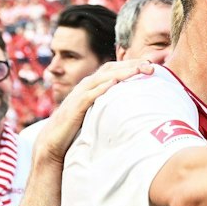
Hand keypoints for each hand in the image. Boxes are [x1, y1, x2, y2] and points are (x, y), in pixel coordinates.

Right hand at [35, 61, 152, 163]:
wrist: (54, 140)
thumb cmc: (77, 127)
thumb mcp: (98, 112)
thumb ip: (110, 105)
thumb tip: (133, 106)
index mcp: (93, 85)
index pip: (115, 69)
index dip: (132, 65)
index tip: (151, 66)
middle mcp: (86, 85)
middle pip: (111, 69)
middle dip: (131, 65)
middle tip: (152, 65)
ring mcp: (80, 94)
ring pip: (103, 78)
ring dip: (122, 73)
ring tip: (139, 70)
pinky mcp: (76, 107)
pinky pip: (90, 95)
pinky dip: (102, 87)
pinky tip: (114, 84)